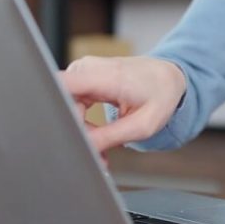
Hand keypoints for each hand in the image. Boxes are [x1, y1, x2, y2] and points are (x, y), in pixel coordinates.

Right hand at [60, 56, 186, 153]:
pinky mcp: (83, 78)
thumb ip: (109, 137)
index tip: (71, 135)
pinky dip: (84, 123)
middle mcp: (90, 69)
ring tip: (103, 148)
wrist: (168, 77)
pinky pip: (72, 105)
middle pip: (63, 105)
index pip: (60, 85)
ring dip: (82, 131)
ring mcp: (84, 72)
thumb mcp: (142, 125)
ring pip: (66, 108)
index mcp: (107, 76)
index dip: (57, 112)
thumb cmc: (161, 95)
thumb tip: (83, 147)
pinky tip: (99, 135)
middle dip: (77, 133)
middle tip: (98, 154)